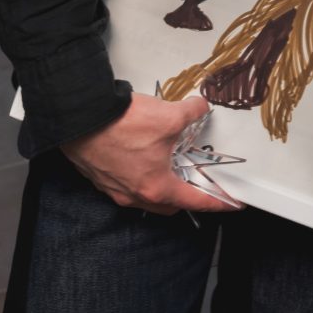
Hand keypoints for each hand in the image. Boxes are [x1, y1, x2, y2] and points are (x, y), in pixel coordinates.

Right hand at [62, 90, 237, 215]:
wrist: (78, 119)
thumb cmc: (122, 124)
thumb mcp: (169, 116)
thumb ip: (191, 113)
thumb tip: (200, 107)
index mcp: (157, 188)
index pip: (197, 202)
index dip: (219, 202)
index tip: (233, 204)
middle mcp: (135, 195)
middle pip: (170, 204)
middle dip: (187, 194)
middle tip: (198, 179)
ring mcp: (114, 189)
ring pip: (145, 194)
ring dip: (160, 183)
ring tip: (168, 163)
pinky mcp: (99, 177)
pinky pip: (126, 184)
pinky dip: (138, 174)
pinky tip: (140, 154)